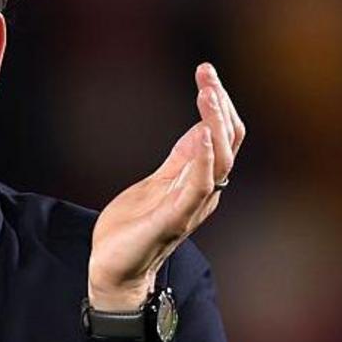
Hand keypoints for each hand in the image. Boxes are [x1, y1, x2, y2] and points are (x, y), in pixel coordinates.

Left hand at [87, 62, 244, 310]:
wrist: (113, 270)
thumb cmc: (133, 228)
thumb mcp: (158, 182)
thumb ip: (181, 159)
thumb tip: (201, 128)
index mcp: (196, 179)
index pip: (223, 136)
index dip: (220, 103)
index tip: (206, 71)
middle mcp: (202, 192)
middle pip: (228, 142)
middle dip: (221, 105)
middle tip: (207, 75)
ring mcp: (190, 206)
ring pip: (221, 161)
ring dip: (215, 124)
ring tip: (207, 94)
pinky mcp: (172, 220)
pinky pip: (198, 188)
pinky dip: (205, 161)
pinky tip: (202, 136)